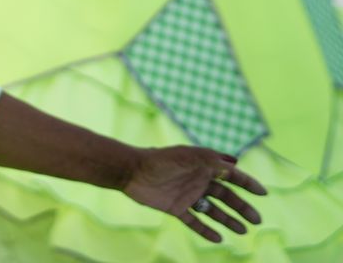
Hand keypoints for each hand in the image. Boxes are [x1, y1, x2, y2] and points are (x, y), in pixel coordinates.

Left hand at [123, 147, 265, 242]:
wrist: (131, 170)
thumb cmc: (161, 160)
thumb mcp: (189, 157)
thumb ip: (212, 160)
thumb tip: (235, 164)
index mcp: (203, 166)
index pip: (230, 175)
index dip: (247, 183)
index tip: (263, 193)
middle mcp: (198, 181)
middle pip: (226, 196)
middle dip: (242, 207)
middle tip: (257, 220)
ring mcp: (188, 196)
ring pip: (213, 210)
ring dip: (228, 220)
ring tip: (243, 230)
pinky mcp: (176, 208)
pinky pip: (194, 222)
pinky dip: (206, 230)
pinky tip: (219, 238)